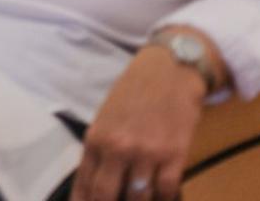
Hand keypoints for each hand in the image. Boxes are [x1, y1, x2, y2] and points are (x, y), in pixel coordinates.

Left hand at [71, 47, 208, 200]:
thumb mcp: (105, 119)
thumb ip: (100, 151)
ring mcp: (146, 153)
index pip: (85, 183)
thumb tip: (96, 184)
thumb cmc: (134, 93)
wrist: (168, 72)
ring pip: (138, 198)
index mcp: (96, 139)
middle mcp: (117, 148)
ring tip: (138, 200)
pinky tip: (162, 198)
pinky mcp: (174, 155)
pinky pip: (167, 191)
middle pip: (106, 195)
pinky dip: (165, 199)